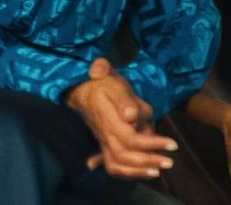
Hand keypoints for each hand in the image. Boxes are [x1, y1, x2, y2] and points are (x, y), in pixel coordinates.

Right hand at [66, 58, 176, 178]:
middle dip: (148, 161)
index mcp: (108, 120)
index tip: (172, 143)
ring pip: (116, 165)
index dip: (152, 144)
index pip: (130, 139)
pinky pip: (112, 165)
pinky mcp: (106, 145)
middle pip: (124, 156)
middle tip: (169, 161)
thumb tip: (131, 116)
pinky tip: (145, 172)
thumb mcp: (114, 82)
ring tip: (157, 171)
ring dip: (137, 172)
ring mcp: (104, 142)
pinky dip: (127, 173)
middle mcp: (104, 135)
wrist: (83, 91)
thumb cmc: (103, 85)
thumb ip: (123, 98)